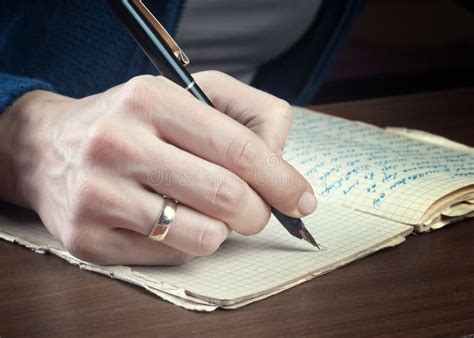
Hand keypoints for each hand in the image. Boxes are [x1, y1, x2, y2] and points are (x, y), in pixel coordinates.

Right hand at [0, 71, 315, 264]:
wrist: (47, 147)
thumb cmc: (131, 122)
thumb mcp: (185, 94)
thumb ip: (248, 113)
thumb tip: (282, 158)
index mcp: (150, 100)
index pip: (239, 149)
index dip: (281, 180)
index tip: (302, 199)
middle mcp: (118, 144)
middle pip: (227, 196)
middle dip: (258, 212)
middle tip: (257, 211)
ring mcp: (99, 196)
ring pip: (204, 237)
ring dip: (222, 230)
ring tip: (205, 211)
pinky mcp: (89, 239)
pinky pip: (172, 256)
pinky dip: (187, 243)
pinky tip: (167, 220)